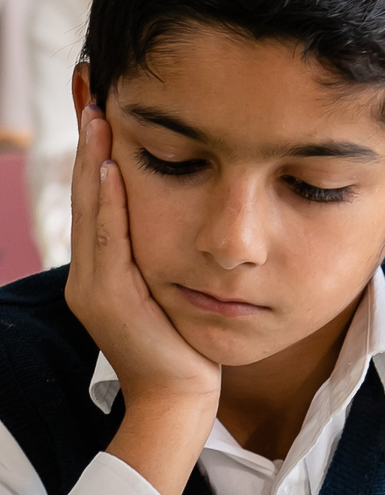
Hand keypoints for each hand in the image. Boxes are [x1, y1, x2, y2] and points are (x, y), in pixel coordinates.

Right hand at [65, 109, 220, 494]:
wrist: (180, 399)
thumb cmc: (188, 346)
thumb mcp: (173, 291)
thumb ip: (167, 257)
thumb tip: (188, 217)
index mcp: (102, 272)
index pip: (98, 200)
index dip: (97, 156)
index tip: (105, 110)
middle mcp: (88, 275)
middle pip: (86, 197)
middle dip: (89, 146)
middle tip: (93, 96)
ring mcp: (93, 286)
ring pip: (91, 211)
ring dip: (92, 161)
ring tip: (97, 116)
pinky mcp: (107, 297)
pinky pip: (107, 239)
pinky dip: (107, 202)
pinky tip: (107, 169)